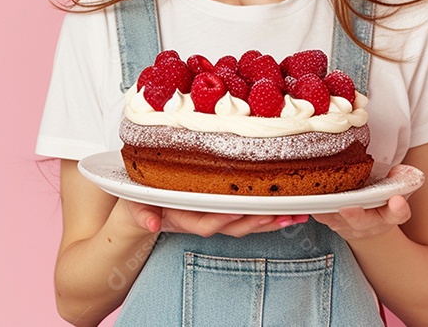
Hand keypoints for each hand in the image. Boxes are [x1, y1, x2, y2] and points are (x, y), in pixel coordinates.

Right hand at [122, 199, 308, 237]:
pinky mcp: (222, 212)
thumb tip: (148, 223)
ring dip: (269, 221)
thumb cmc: (140, 201)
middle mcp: (202, 219)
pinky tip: (288, 212)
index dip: (223, 218)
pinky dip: (267, 216)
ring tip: (293, 215)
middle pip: (233, 226)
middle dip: (257, 221)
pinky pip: (246, 217)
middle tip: (280, 214)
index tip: (239, 211)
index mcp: (183, 217)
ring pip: (244, 224)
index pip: (206, 222)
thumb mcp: (134, 205)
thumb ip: (140, 213)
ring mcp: (213, 217)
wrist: (142, 208)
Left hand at [312, 165, 414, 240]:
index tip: (397, 201)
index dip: (398, 209)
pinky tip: (309, 197)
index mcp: (390, 214)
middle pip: (364, 222)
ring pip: (338, 221)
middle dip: (356, 215)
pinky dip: (316, 208)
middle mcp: (371, 224)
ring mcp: (350, 226)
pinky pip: (322, 216)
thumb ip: (399, 178)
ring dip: (329, 211)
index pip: (398, 214)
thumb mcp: (394, 186)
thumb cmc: (381, 198)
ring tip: (321, 199)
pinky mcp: (332, 222)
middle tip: (347, 208)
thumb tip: (400, 170)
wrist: (369, 220)